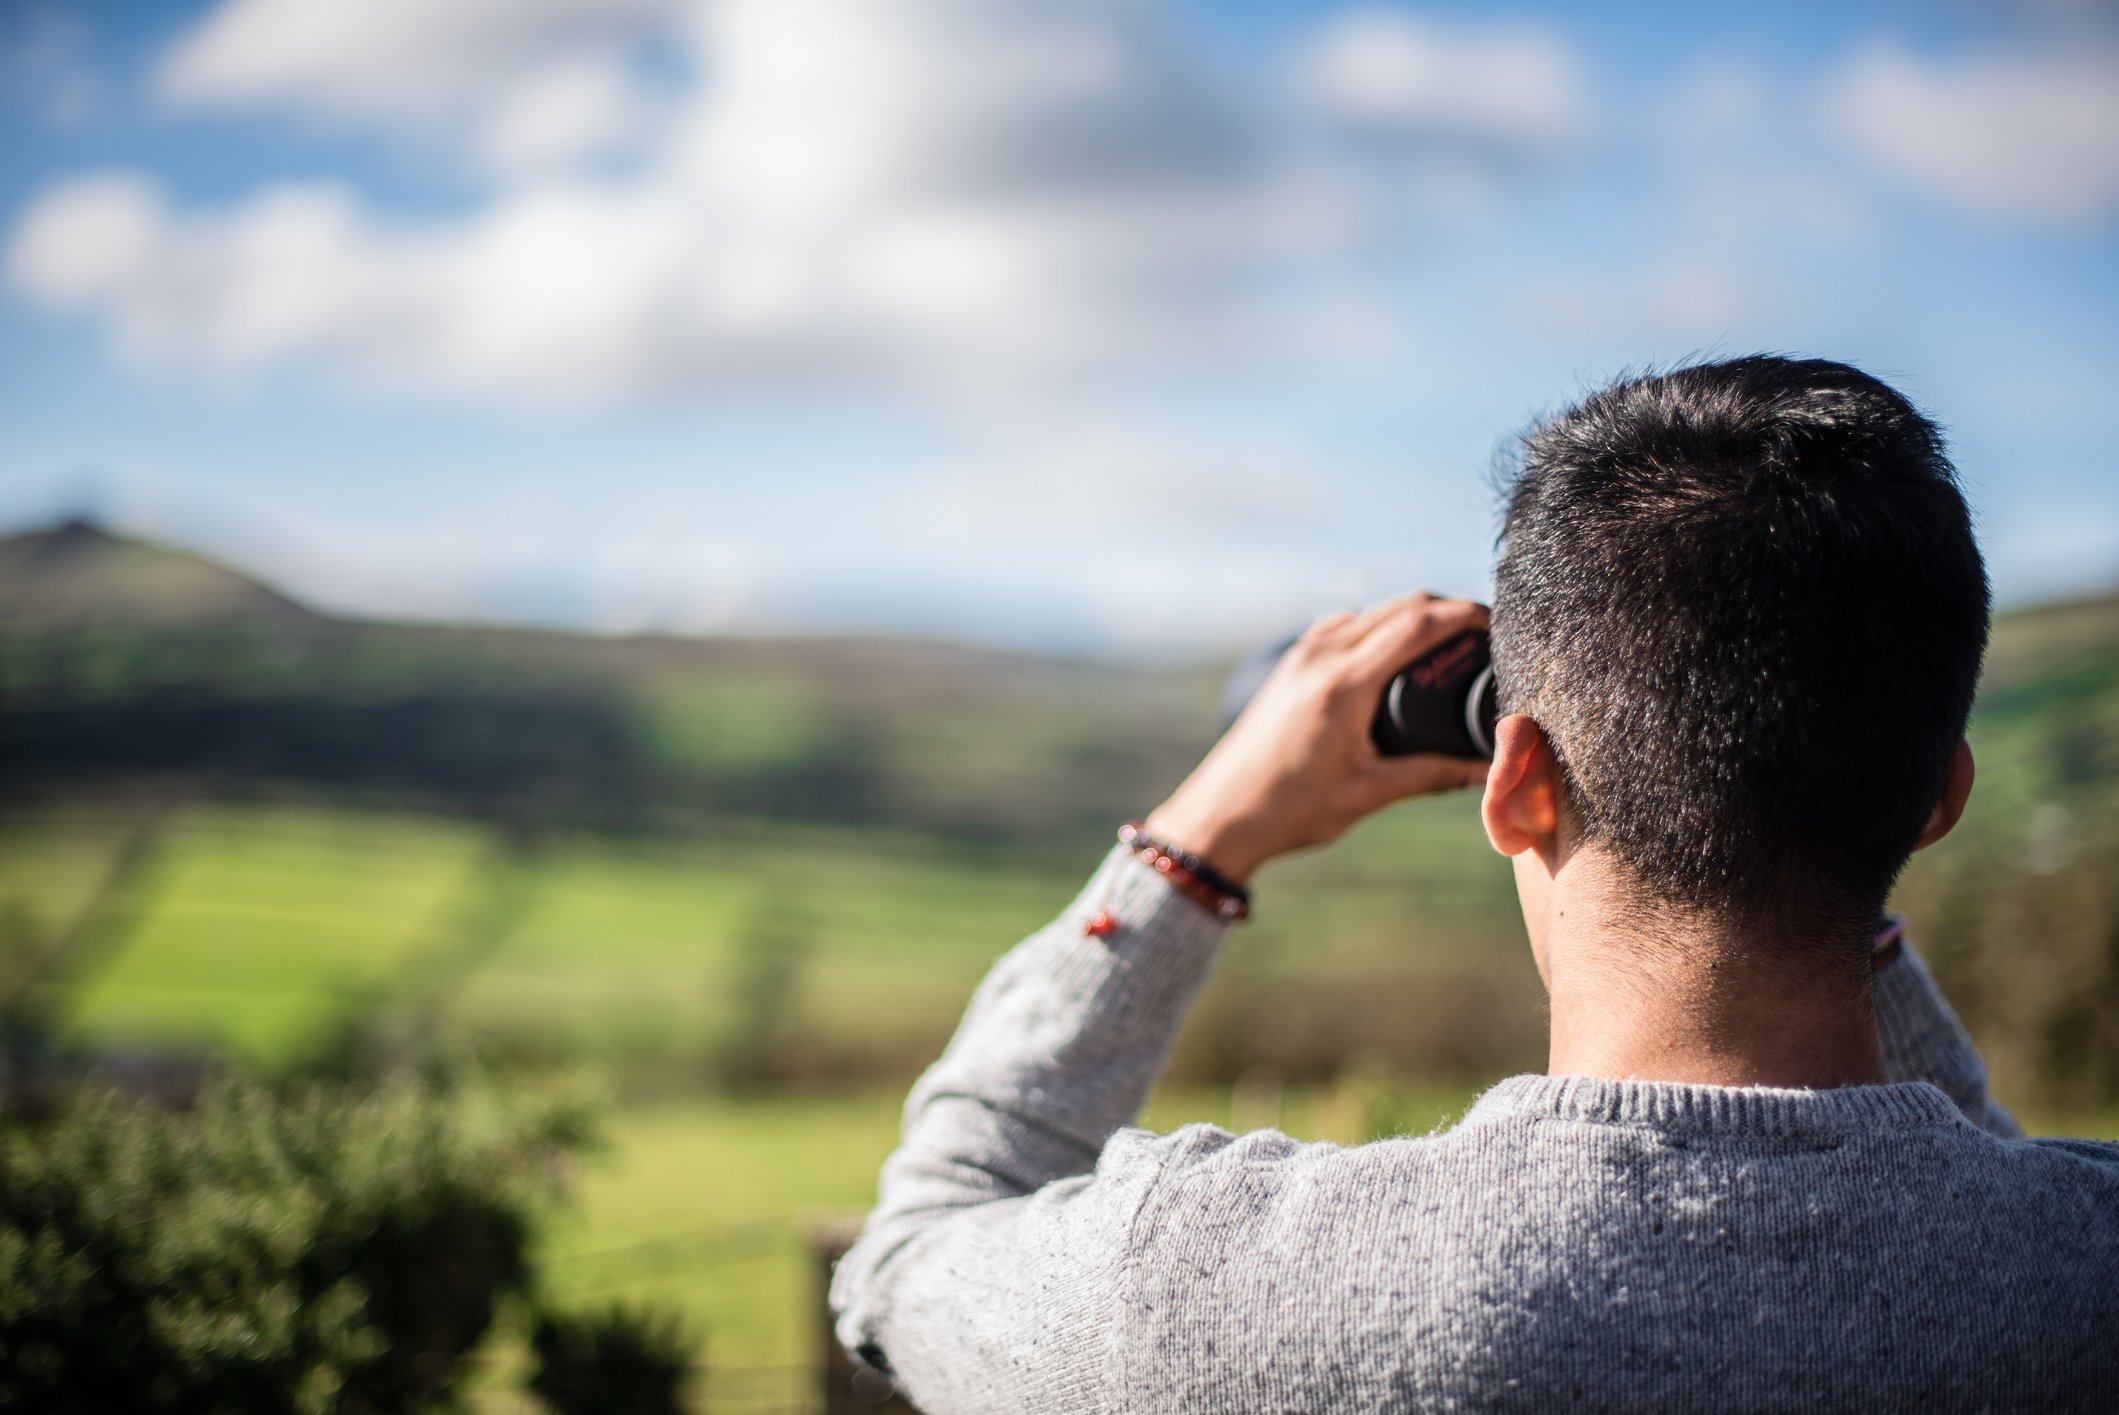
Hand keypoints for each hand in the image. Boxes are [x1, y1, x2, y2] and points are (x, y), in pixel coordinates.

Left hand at [1144, 593, 1490, 885]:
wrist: (1219, 814)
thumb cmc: (1289, 809)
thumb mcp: (1368, 794)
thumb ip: (1432, 776)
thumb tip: (1488, 771)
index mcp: (1344, 685)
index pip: (1418, 624)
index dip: (1465, 614)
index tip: (1499, 620)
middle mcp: (1321, 656)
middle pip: (1400, 606)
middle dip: (1447, 610)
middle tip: (1485, 633)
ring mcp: (1301, 655)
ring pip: (1372, 612)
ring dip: (1411, 616)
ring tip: (1447, 644)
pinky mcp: (1290, 663)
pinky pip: (1345, 625)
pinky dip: (1378, 627)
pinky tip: (1393, 655)